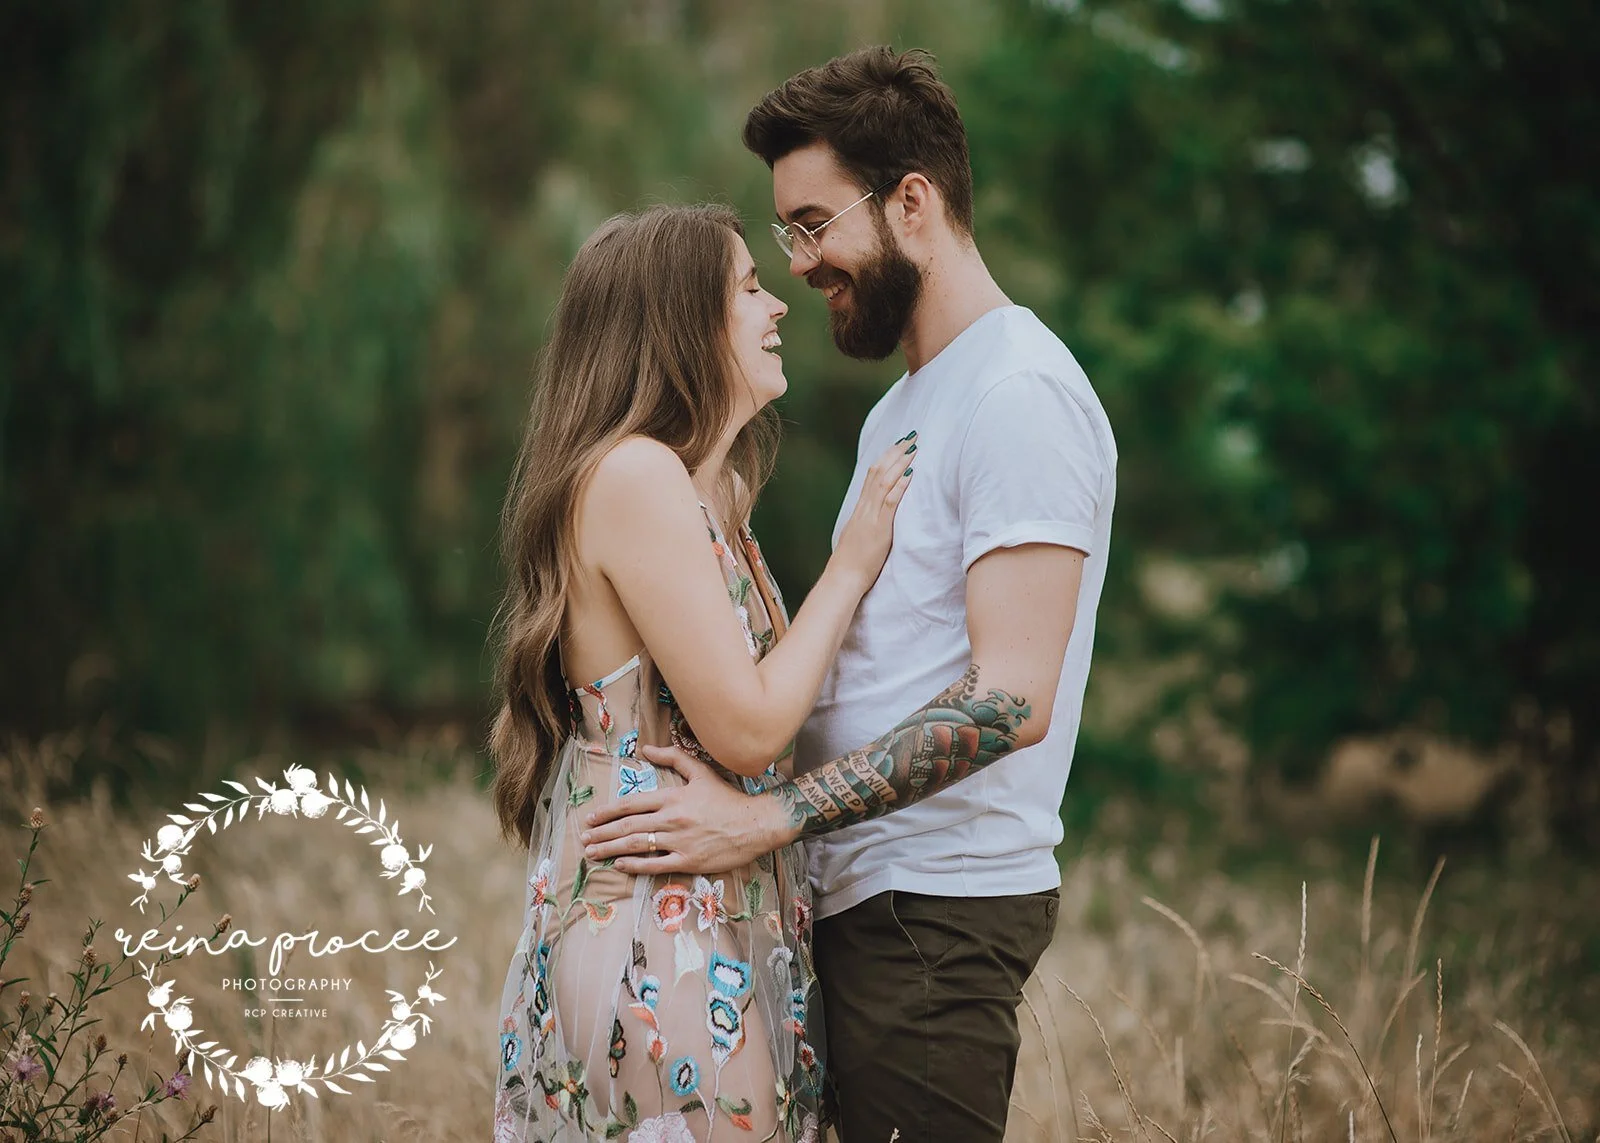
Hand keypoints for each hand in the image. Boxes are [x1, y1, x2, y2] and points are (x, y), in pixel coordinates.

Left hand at [579, 744, 794, 874]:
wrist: (755, 824)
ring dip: (610, 850)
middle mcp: (671, 820)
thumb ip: (673, 757)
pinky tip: (619, 865)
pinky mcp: (688, 861)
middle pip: (627, 827)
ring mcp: (679, 842)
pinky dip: (634, 866)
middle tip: (583, 839)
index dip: (608, 812)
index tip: (591, 818)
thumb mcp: (701, 771)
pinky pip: (655, 865)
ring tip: (593, 854)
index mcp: (672, 798)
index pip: (631, 804)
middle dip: (602, 834)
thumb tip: (645, 749)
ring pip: (636, 846)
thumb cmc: (727, 798)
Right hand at [830, 432, 915, 590]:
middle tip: (911, 437)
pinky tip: (910, 475)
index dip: (887, 458)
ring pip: (884, 482)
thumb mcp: (860, 534)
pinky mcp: (879, 528)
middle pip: (878, 472)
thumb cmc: (853, 561)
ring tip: (913, 448)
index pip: (873, 475)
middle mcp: (865, 508)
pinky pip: (889, 503)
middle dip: (895, 453)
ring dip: (900, 463)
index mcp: (861, 508)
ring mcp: (870, 517)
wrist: (843, 576)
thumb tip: (878, 514)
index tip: (900, 445)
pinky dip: (899, 487)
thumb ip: (868, 521)